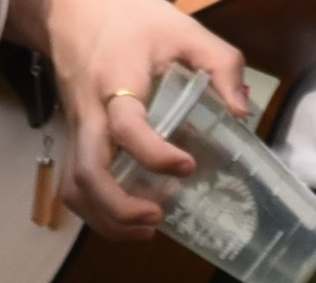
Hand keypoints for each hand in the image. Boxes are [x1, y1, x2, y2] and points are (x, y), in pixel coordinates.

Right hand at [35, 0, 245, 229]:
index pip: (127, 128)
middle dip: (120, 209)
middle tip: (158, 218)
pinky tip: (130, 215)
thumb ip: (221, 64)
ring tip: (146, 227)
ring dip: (106, 220)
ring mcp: (76, 130)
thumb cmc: (132, 20)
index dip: (156, 155)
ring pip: (74, 189)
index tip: (187, 166)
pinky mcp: (74, 140)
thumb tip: (241, 113)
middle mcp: (89, 114)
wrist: (74, 9)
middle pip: (87, 175)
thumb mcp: (184, 30)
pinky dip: (99, 211)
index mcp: (116, 83)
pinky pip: (75, 185)